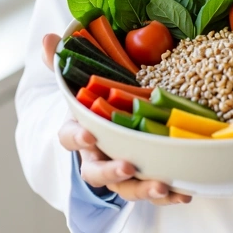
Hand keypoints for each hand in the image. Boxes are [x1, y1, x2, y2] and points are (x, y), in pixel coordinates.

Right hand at [42, 33, 190, 205]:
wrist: (102, 129)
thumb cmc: (91, 104)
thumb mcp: (76, 82)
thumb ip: (61, 63)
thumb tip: (48, 39)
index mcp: (78, 133)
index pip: (70, 137)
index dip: (77, 138)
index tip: (88, 133)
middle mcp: (96, 156)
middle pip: (96, 172)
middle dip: (111, 171)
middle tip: (127, 166)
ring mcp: (118, 172)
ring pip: (126, 188)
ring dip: (144, 189)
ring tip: (163, 187)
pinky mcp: (141, 179)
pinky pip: (152, 190)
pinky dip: (168, 194)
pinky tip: (184, 192)